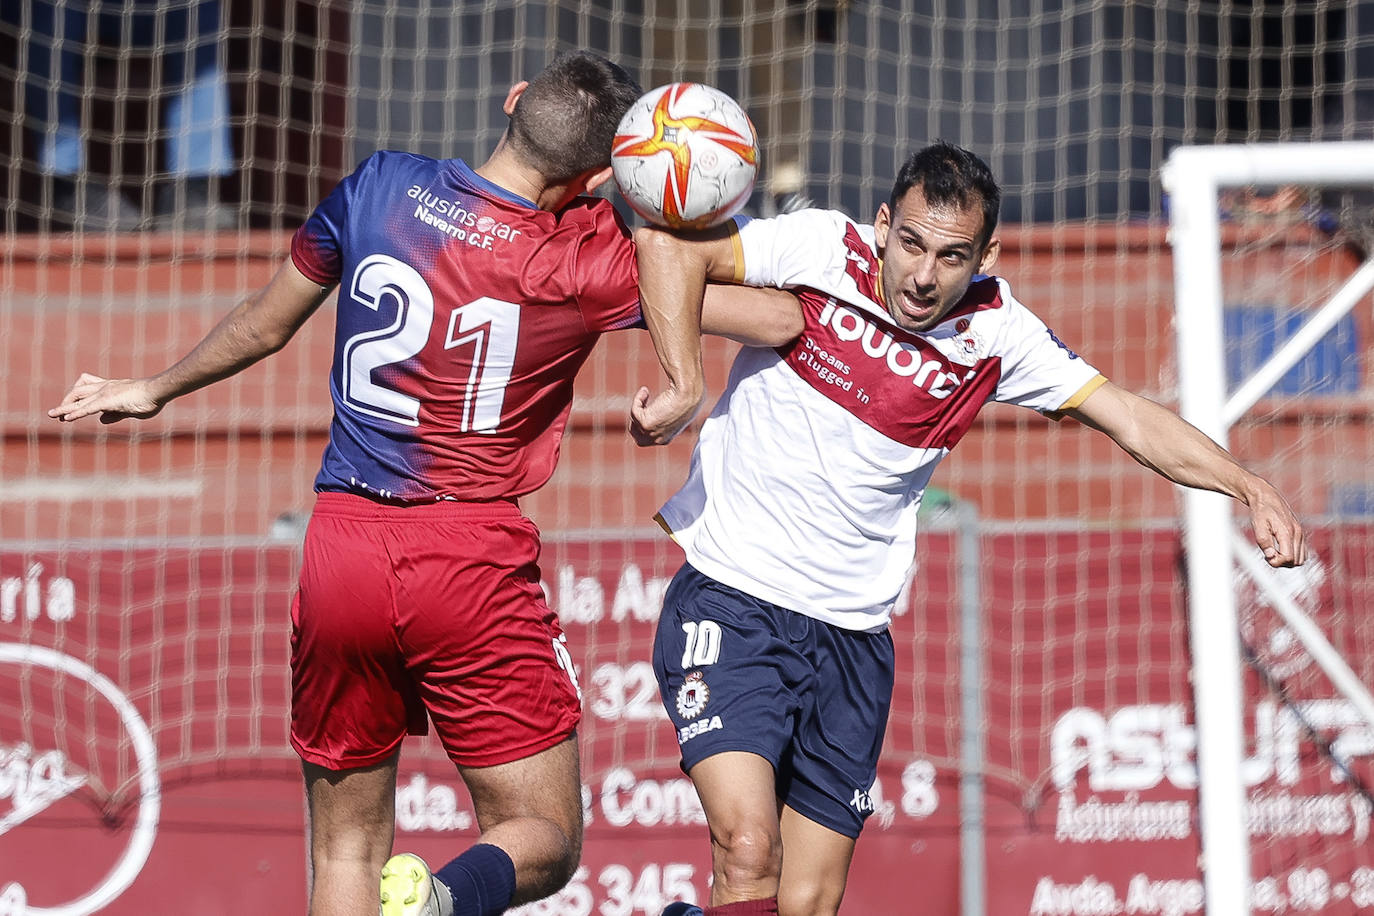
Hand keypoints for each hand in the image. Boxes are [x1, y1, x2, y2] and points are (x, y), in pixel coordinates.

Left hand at [48, 373, 164, 423]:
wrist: (158, 390)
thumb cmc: (150, 398)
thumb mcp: (130, 408)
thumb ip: (115, 414)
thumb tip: (102, 420)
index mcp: (110, 387)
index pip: (87, 387)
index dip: (76, 396)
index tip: (69, 406)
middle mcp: (104, 387)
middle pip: (77, 391)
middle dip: (66, 401)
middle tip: (57, 413)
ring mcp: (105, 393)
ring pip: (78, 399)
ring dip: (64, 407)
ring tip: (52, 415)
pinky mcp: (107, 401)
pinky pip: (87, 408)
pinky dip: (75, 413)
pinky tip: (67, 419)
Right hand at [629, 384, 703, 446]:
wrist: (688, 396)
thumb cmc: (687, 400)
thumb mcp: (674, 413)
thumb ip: (664, 416)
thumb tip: (657, 410)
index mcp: (665, 439)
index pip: (646, 439)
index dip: (642, 426)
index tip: (645, 409)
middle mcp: (658, 440)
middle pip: (636, 435)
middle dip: (636, 420)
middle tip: (640, 405)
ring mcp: (651, 433)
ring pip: (634, 422)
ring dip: (637, 407)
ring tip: (645, 393)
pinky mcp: (646, 424)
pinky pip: (634, 411)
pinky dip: (638, 399)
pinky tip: (645, 391)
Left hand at [1246, 482, 1306, 567]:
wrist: (1266, 497)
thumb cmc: (1261, 510)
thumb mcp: (1258, 526)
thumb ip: (1264, 542)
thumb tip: (1270, 556)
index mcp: (1288, 532)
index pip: (1288, 558)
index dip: (1276, 562)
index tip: (1266, 556)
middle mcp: (1297, 533)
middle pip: (1296, 561)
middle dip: (1282, 562)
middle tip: (1269, 554)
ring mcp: (1300, 534)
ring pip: (1301, 559)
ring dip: (1287, 560)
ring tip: (1274, 552)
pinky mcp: (1300, 534)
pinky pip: (1302, 552)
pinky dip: (1292, 555)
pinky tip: (1280, 549)